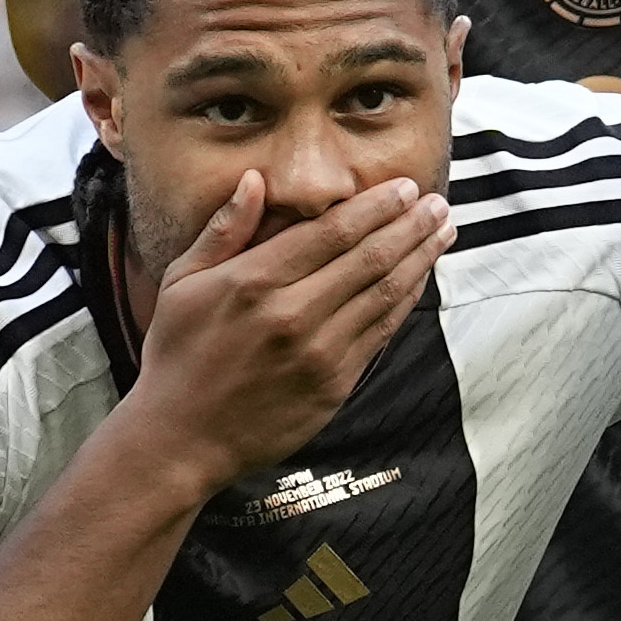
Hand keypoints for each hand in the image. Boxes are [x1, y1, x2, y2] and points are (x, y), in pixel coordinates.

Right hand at [123, 169, 445, 479]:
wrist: (181, 439)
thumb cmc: (177, 355)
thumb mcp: (181, 283)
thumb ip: (223, 230)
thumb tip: (255, 181)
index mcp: (254, 281)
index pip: (332, 231)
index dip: (376, 206)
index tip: (403, 187)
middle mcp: (292, 314)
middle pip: (369, 257)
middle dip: (410, 225)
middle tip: (437, 202)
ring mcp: (318, 353)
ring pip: (384, 294)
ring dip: (420, 258)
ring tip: (443, 232)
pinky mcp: (334, 385)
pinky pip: (380, 333)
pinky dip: (405, 301)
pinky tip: (419, 279)